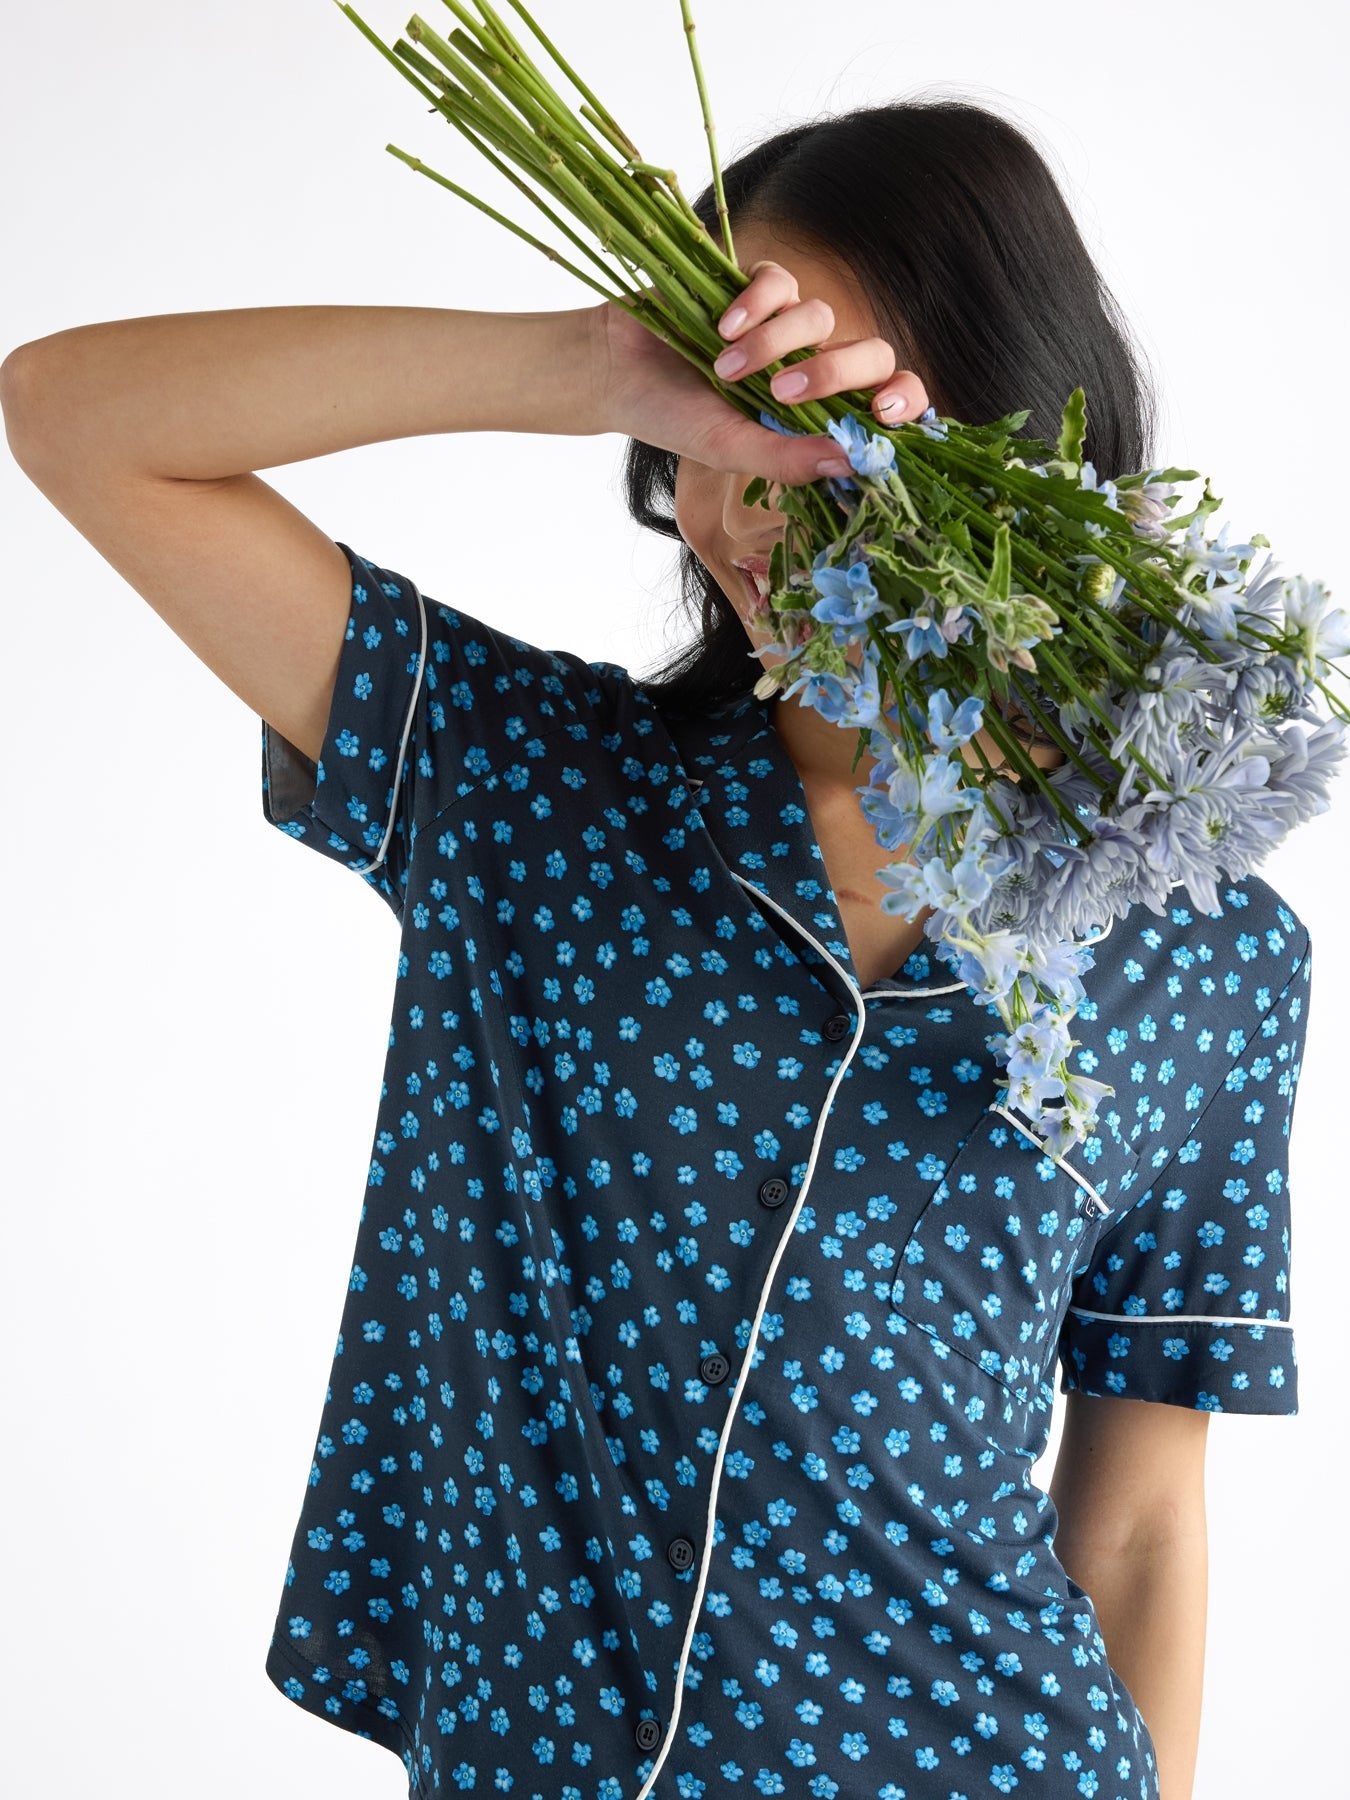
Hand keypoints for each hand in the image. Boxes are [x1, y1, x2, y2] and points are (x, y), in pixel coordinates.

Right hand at [585, 258, 930, 488]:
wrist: (616, 373)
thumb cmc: (675, 419)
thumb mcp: (731, 450)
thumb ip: (787, 460)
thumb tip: (851, 462)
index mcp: (820, 412)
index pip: (887, 401)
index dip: (904, 401)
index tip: (882, 413)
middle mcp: (814, 365)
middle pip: (870, 351)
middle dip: (834, 370)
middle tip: (783, 392)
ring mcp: (788, 322)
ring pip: (819, 314)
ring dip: (772, 344)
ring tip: (723, 368)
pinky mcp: (756, 284)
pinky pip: (779, 280)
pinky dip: (755, 304)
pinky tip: (721, 328)